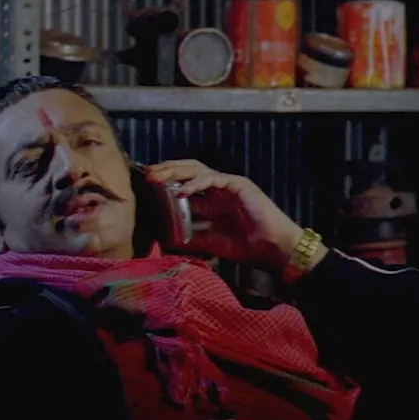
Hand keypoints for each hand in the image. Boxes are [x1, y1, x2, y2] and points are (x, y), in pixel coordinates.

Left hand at [143, 159, 316, 273]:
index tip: (146, 187)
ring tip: (158, 176)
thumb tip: (164, 238)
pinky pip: (213, 178)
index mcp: (212, 201)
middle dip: (166, 171)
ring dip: (176, 171)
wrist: (273, 250)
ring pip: (197, 170)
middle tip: (147, 174)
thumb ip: (189, 238)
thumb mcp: (210, 243)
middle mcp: (218, 190)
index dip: (165, 184)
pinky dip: (196, 183)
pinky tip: (182, 190)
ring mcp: (229, 185)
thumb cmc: (247, 247)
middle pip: (187, 172)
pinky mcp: (239, 184)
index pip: (184, 186)